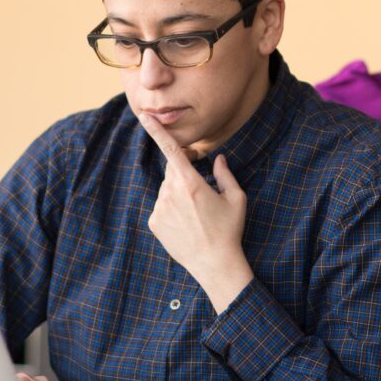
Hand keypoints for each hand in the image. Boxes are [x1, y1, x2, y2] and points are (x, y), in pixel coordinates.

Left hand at [139, 112, 253, 311]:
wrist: (214, 264)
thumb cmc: (229, 230)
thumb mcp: (236, 199)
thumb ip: (225, 174)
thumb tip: (218, 159)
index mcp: (191, 183)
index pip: (171, 149)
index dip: (156, 131)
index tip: (144, 116)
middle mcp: (171, 193)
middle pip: (173, 171)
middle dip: (184, 174)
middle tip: (202, 192)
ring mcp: (160, 208)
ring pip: (167, 189)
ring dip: (179, 193)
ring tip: (197, 216)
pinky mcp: (155, 222)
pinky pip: (162, 206)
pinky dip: (172, 209)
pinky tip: (187, 224)